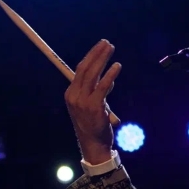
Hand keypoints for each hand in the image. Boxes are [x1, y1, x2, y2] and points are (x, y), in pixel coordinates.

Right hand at [64, 40, 121, 163]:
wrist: (94, 145)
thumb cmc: (94, 125)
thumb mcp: (94, 105)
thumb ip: (99, 92)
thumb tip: (108, 80)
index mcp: (71, 94)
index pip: (80, 70)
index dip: (90, 56)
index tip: (100, 47)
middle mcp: (74, 96)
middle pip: (85, 68)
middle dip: (96, 53)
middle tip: (107, 43)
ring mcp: (82, 102)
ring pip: (92, 74)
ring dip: (102, 59)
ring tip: (111, 48)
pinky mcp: (93, 107)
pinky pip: (102, 87)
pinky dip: (110, 75)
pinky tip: (116, 66)